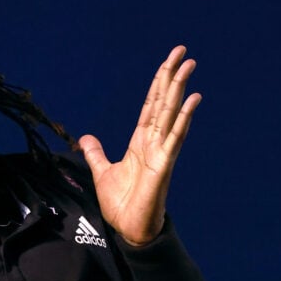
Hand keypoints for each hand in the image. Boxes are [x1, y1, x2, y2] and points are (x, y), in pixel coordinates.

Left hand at [78, 45, 201, 245]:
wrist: (129, 229)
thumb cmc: (121, 204)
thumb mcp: (102, 172)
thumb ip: (97, 153)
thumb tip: (86, 138)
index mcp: (140, 141)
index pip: (151, 105)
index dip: (159, 82)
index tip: (169, 61)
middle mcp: (154, 142)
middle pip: (164, 102)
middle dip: (172, 76)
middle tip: (183, 51)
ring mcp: (161, 151)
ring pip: (171, 113)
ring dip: (180, 88)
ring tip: (189, 65)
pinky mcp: (164, 164)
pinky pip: (176, 137)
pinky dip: (184, 117)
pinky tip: (194, 99)